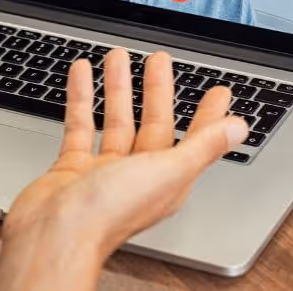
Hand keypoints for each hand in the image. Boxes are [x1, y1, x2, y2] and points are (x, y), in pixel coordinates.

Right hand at [0, 49, 248, 289]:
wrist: (53, 236)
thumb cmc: (108, 214)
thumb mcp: (168, 172)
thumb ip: (203, 147)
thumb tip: (239, 128)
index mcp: (167, 180)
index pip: (194, 140)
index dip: (208, 115)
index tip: (218, 92)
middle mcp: (137, 176)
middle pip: (153, 124)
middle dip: (157, 90)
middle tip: (159, 60)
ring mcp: (103, 173)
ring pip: (115, 121)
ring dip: (118, 88)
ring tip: (117, 57)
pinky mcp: (72, 169)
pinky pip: (80, 126)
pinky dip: (82, 98)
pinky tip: (82, 74)